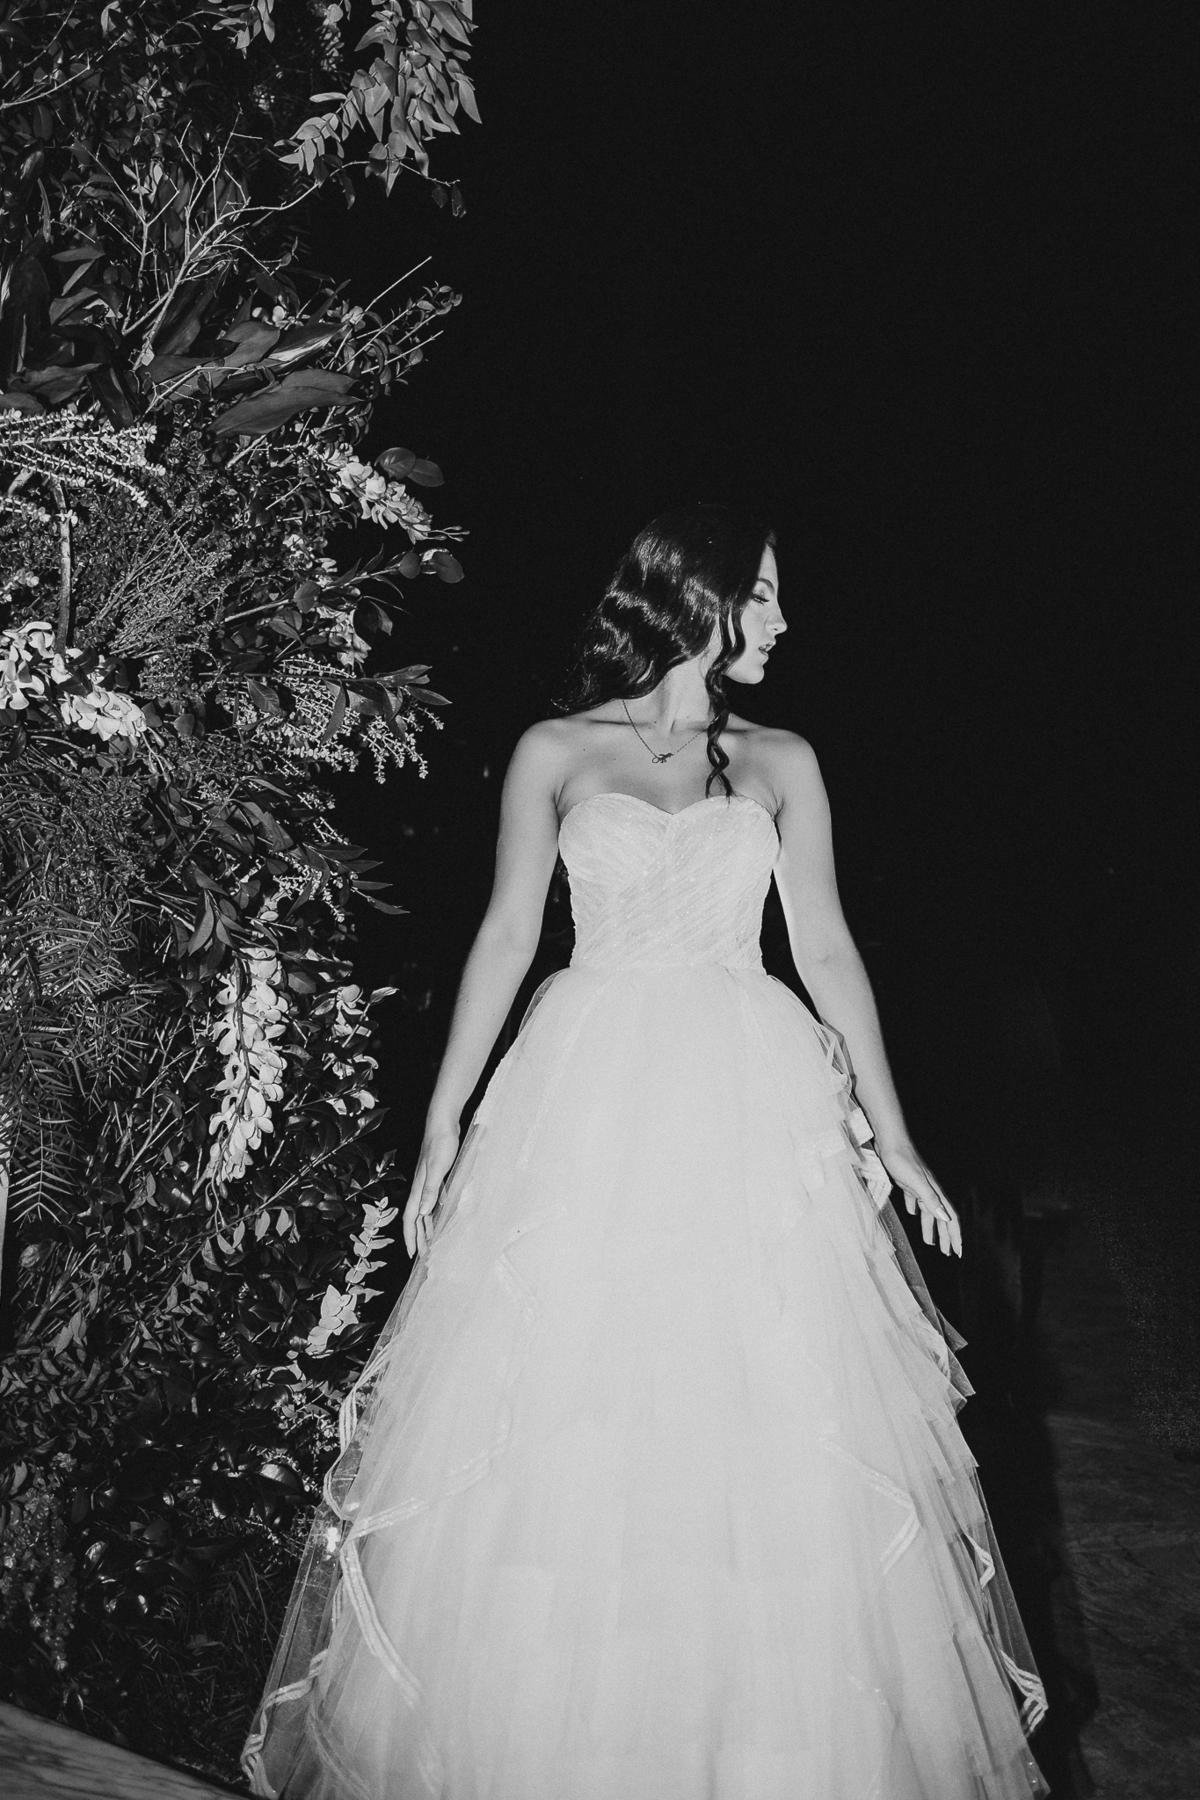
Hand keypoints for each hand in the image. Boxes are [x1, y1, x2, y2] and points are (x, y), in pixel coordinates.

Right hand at [403, 1120, 460, 1257]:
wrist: (442, 1122)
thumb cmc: (440, 1142)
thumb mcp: (436, 1167)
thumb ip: (429, 1190)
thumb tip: (423, 1212)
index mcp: (419, 1187)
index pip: (410, 1218)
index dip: (410, 1236)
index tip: (412, 1253)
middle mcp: (420, 1187)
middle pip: (416, 1218)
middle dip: (418, 1237)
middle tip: (423, 1255)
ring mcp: (427, 1181)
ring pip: (424, 1210)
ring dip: (426, 1227)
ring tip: (430, 1241)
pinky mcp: (435, 1176)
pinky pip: (432, 1201)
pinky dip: (434, 1213)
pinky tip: (439, 1216)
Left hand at [877, 1141, 961, 1257]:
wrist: (890, 1142)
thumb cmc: (903, 1160)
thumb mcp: (917, 1182)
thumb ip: (931, 1200)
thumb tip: (945, 1218)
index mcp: (935, 1193)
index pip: (950, 1219)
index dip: (955, 1236)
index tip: (959, 1251)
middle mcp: (930, 1191)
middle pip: (941, 1218)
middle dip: (946, 1237)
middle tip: (947, 1253)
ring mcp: (919, 1187)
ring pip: (928, 1212)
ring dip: (931, 1228)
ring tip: (930, 1242)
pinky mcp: (907, 1183)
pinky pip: (915, 1200)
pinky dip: (916, 1209)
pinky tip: (913, 1213)